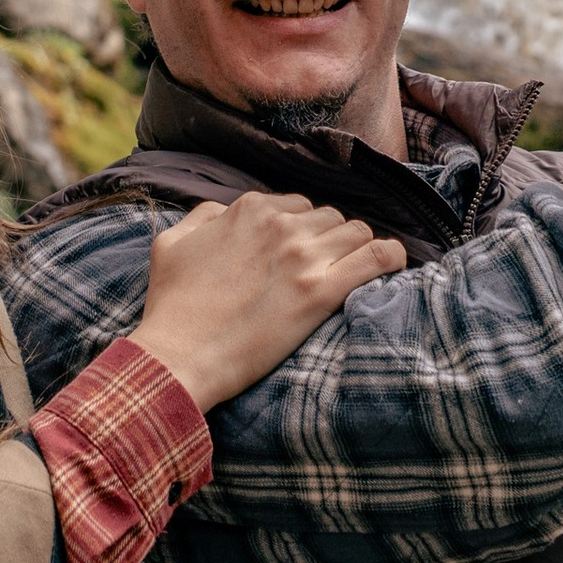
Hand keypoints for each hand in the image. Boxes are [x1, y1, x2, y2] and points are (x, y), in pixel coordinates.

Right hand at [132, 193, 407, 414]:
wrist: (179, 356)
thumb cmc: (171, 306)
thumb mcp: (171, 244)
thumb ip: (202, 216)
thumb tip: (223, 211)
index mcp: (249, 210)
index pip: (297, 206)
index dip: (300, 231)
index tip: (296, 256)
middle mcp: (280, 225)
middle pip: (330, 218)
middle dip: (328, 240)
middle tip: (319, 271)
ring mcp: (303, 257)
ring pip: (357, 232)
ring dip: (355, 250)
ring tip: (348, 274)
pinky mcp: (321, 293)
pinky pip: (377, 257)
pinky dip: (390, 257)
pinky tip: (392, 266)